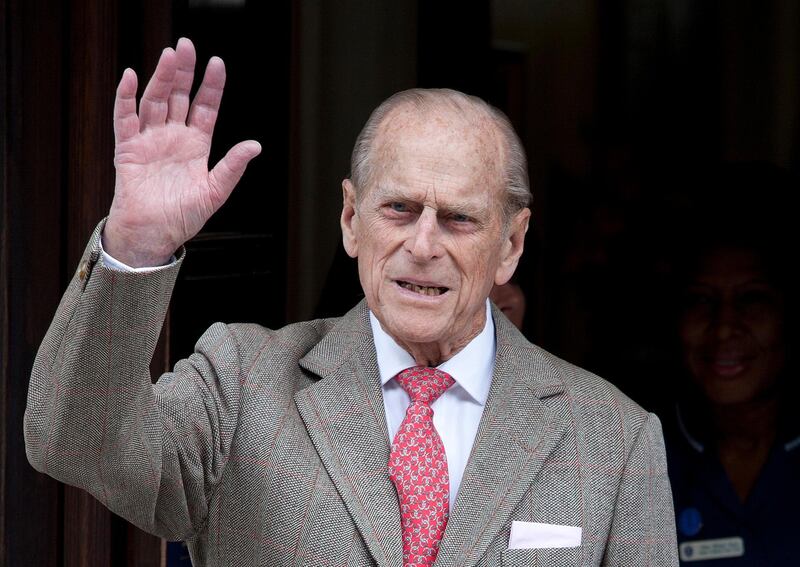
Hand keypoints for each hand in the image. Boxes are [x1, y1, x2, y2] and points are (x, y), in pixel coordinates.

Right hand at [104, 38, 260, 266]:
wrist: (154, 235)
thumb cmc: (184, 216)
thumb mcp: (216, 191)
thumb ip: (233, 167)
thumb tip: (255, 145)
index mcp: (196, 145)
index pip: (205, 107)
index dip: (211, 86)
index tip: (218, 64)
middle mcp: (173, 136)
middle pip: (179, 96)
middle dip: (184, 71)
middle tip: (188, 45)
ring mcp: (150, 140)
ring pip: (155, 101)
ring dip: (161, 78)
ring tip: (169, 55)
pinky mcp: (127, 148)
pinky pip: (125, 118)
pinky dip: (125, 97)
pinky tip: (129, 77)